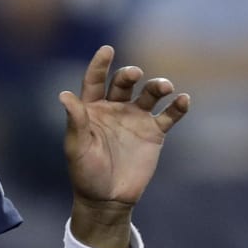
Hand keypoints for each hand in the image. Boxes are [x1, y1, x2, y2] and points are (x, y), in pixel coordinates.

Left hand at [60, 45, 189, 208]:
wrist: (107, 198)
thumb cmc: (85, 172)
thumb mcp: (77, 147)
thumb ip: (76, 121)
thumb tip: (64, 95)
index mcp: (92, 108)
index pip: (95, 80)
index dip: (100, 64)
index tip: (107, 49)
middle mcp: (114, 108)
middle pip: (123, 83)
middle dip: (130, 75)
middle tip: (135, 74)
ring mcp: (136, 118)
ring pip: (149, 94)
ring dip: (157, 86)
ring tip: (164, 87)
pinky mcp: (154, 133)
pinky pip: (169, 115)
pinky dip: (177, 107)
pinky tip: (183, 100)